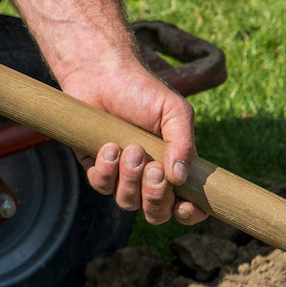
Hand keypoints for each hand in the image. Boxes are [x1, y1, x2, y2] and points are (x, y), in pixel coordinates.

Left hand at [61, 61, 204, 225]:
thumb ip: (184, 143)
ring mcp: (122, 177)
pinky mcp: (96, 168)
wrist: (101, 73)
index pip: (187, 206)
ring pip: (128, 202)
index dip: (189, 214)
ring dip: (129, 179)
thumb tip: (180, 177)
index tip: (184, 206)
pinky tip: (109, 145)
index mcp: (175, 169)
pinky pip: (101, 185)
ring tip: (129, 148)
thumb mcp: (174, 112)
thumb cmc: (143, 91)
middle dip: (155, 196)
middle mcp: (149, 179)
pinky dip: (106, 169)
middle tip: (152, 168)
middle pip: (156, 213)